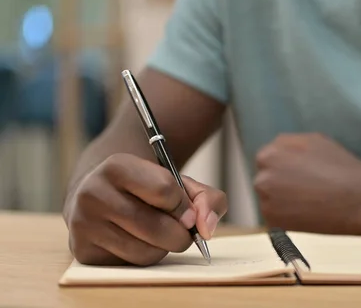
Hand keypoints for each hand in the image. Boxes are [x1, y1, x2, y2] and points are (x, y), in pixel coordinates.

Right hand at [63, 153, 226, 265]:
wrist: (100, 192)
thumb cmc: (145, 188)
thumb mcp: (178, 181)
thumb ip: (206, 198)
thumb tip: (207, 228)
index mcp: (117, 166)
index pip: (164, 190)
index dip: (184, 205)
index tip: (186, 211)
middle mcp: (93, 193)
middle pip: (157, 227)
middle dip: (180, 234)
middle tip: (182, 230)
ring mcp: (84, 224)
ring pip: (145, 251)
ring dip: (163, 248)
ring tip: (159, 233)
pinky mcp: (84, 251)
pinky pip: (131, 264)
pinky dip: (145, 256)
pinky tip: (139, 241)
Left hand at [254, 133, 360, 233]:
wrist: (357, 198)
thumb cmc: (338, 165)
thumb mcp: (312, 140)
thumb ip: (288, 142)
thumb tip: (276, 149)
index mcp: (268, 155)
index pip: (267, 160)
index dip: (285, 166)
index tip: (300, 174)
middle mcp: (261, 179)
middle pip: (266, 180)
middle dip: (281, 183)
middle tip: (306, 189)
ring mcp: (266, 204)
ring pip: (270, 201)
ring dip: (283, 201)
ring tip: (309, 202)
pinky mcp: (275, 225)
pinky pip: (277, 219)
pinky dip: (288, 218)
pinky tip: (308, 214)